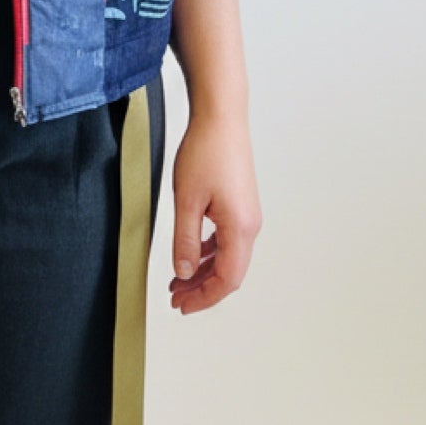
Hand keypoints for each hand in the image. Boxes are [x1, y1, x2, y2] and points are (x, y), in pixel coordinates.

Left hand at [168, 111, 261, 313]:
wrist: (221, 118)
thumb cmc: (205, 152)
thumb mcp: (186, 201)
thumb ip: (185, 241)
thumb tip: (184, 273)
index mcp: (240, 228)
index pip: (227, 279)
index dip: (204, 298)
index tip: (182, 306)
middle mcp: (250, 225)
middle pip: (230, 272)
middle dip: (202, 289)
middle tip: (175, 298)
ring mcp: (247, 215)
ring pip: (228, 257)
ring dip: (204, 271)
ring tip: (178, 280)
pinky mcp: (240, 205)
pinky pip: (227, 240)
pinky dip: (208, 252)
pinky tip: (191, 254)